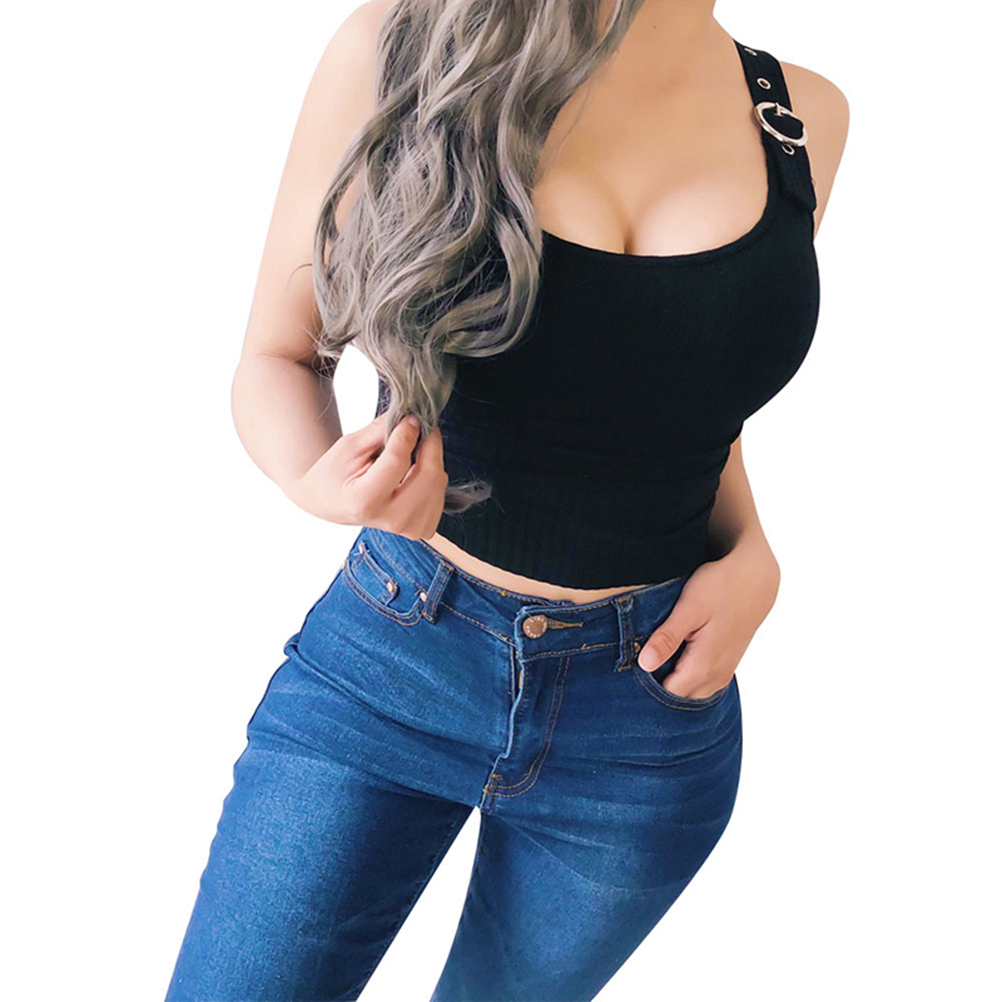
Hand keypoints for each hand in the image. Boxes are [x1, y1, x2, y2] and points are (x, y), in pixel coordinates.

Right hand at [283, 412, 448, 539]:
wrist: (331, 503)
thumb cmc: (335, 474)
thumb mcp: (349, 447)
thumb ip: (381, 431)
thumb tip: (410, 419)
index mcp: (366, 501)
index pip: (398, 461)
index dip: (408, 433)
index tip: (410, 418)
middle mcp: (392, 520)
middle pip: (429, 475)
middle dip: (430, 444)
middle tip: (422, 427)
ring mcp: (409, 528)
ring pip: (439, 482)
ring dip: (431, 459)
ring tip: (414, 450)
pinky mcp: (422, 529)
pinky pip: (440, 492)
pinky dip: (432, 475)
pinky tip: (415, 471)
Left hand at [636, 540, 780, 698]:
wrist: (755, 578)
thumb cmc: (721, 588)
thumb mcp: (689, 608)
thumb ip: (667, 638)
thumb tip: (644, 664)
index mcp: (703, 666)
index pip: (666, 696)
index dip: (645, 686)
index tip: (631, 668)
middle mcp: (715, 677)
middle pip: (677, 698)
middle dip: (656, 686)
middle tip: (639, 659)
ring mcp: (723, 673)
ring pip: (690, 693)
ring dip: (671, 679)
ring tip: (656, 653)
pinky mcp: (725, 666)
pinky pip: (700, 683)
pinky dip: (685, 674)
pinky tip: (674, 653)